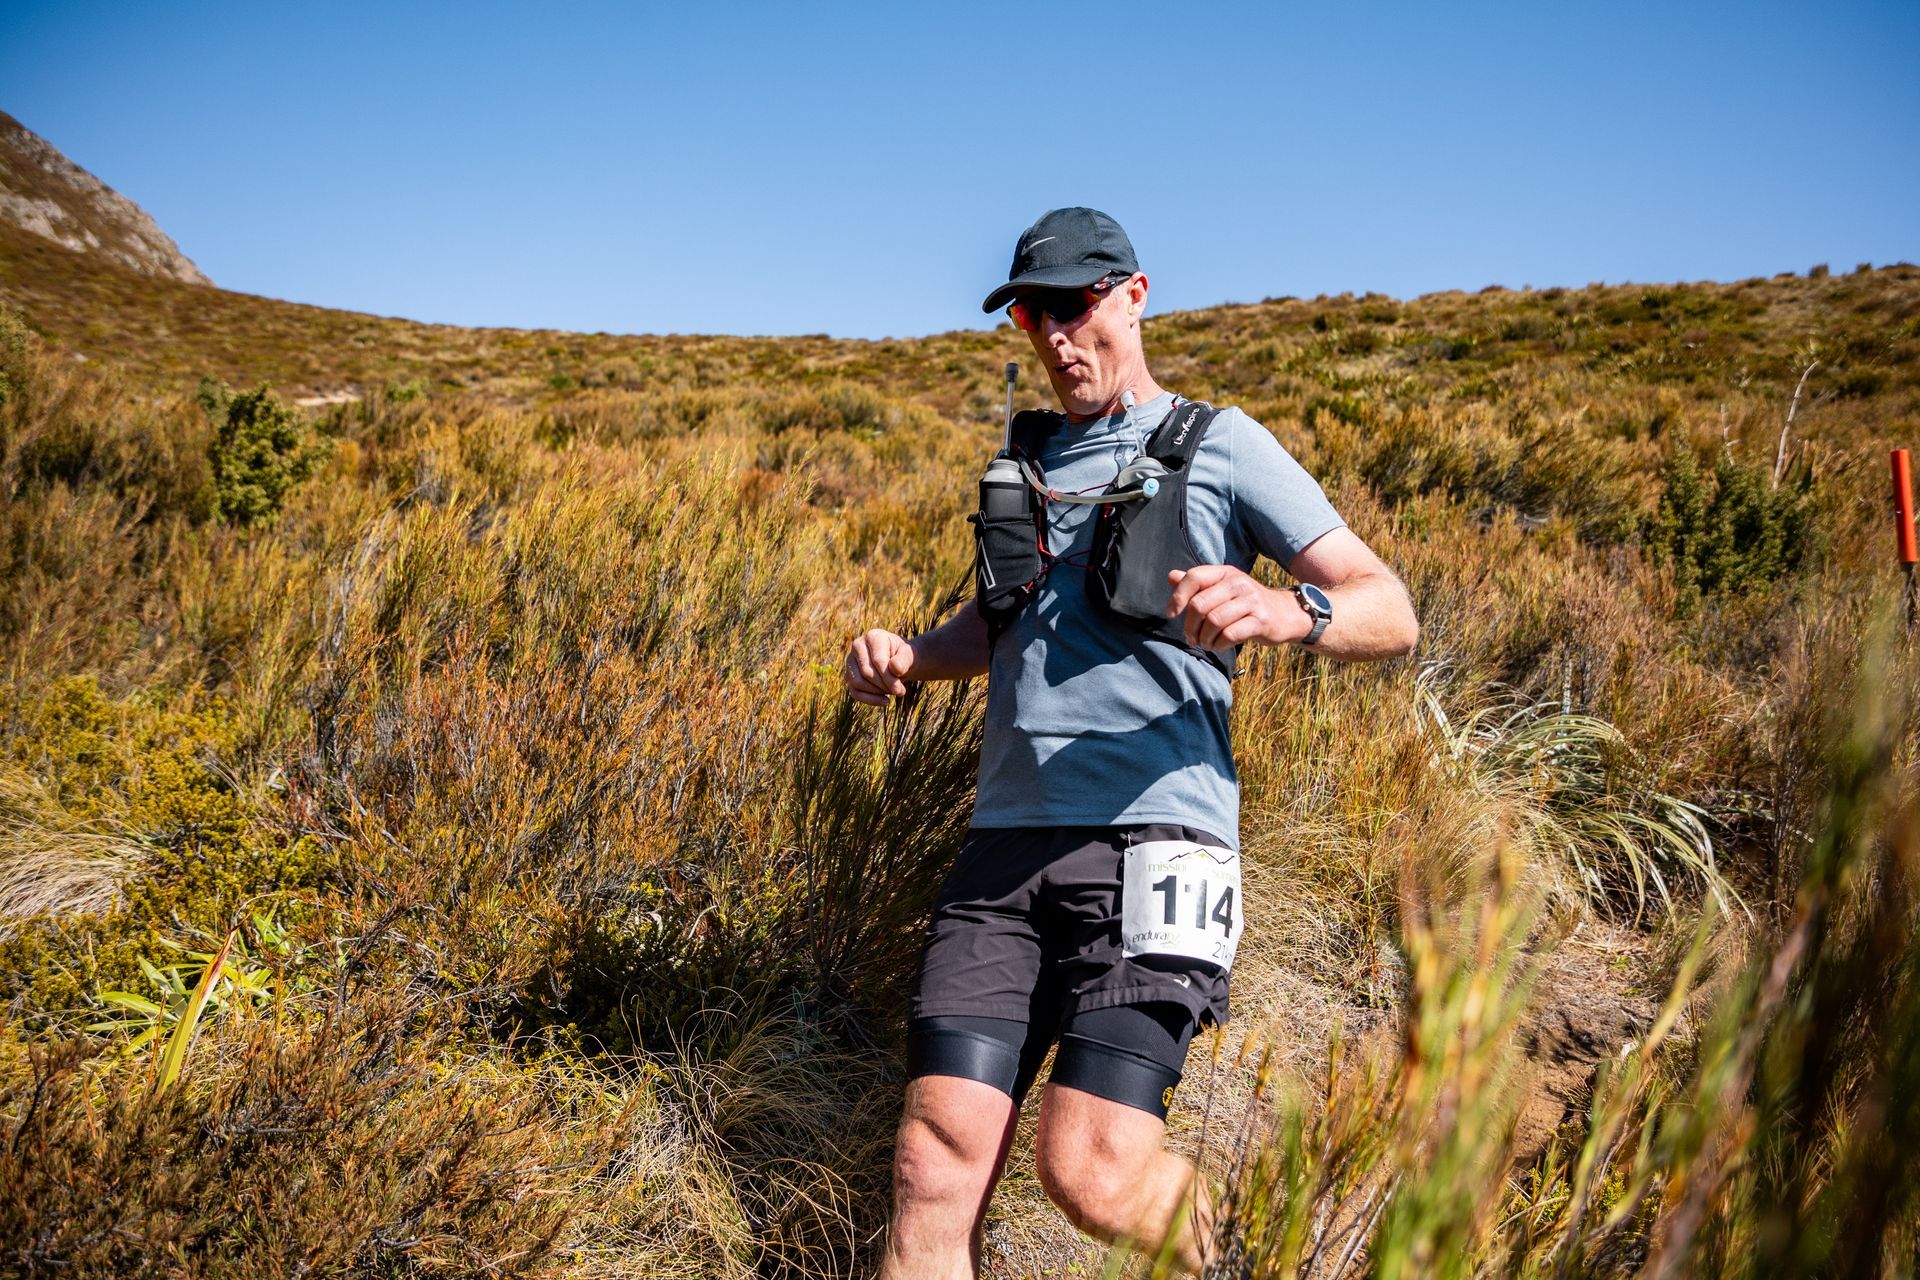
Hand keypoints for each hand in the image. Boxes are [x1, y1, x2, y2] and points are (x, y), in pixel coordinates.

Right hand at [844, 628, 916, 705]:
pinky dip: (870, 700)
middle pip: (867, 672)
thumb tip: (895, 669)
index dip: (889, 678)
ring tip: (892, 691)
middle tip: (899, 690)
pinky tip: (885, 701)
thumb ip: (905, 659)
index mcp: (873, 636)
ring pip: (858, 682)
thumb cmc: (904, 656)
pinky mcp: (849, 675)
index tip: (901, 690)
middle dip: (884, 685)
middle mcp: (858, 646)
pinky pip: (854, 692)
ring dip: (877, 692)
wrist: (899, 661)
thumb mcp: (910, 655)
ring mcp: (850, 661)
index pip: (878, 661)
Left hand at [1166, 566, 1306, 649]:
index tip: (1171, 614)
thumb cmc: (1245, 604)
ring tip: (1205, 643)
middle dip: (1190, 626)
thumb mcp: (1223, 589)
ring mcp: (1251, 601)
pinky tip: (1219, 646)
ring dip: (1204, 638)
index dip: (1177, 597)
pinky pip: (1230, 634)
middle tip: (1192, 638)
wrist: (1285, 614)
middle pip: (1199, 604)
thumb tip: (1171, 576)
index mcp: (1225, 573)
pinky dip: (1219, 644)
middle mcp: (1238, 583)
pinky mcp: (1261, 621)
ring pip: (1213, 621)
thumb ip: (1198, 584)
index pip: (1194, 577)